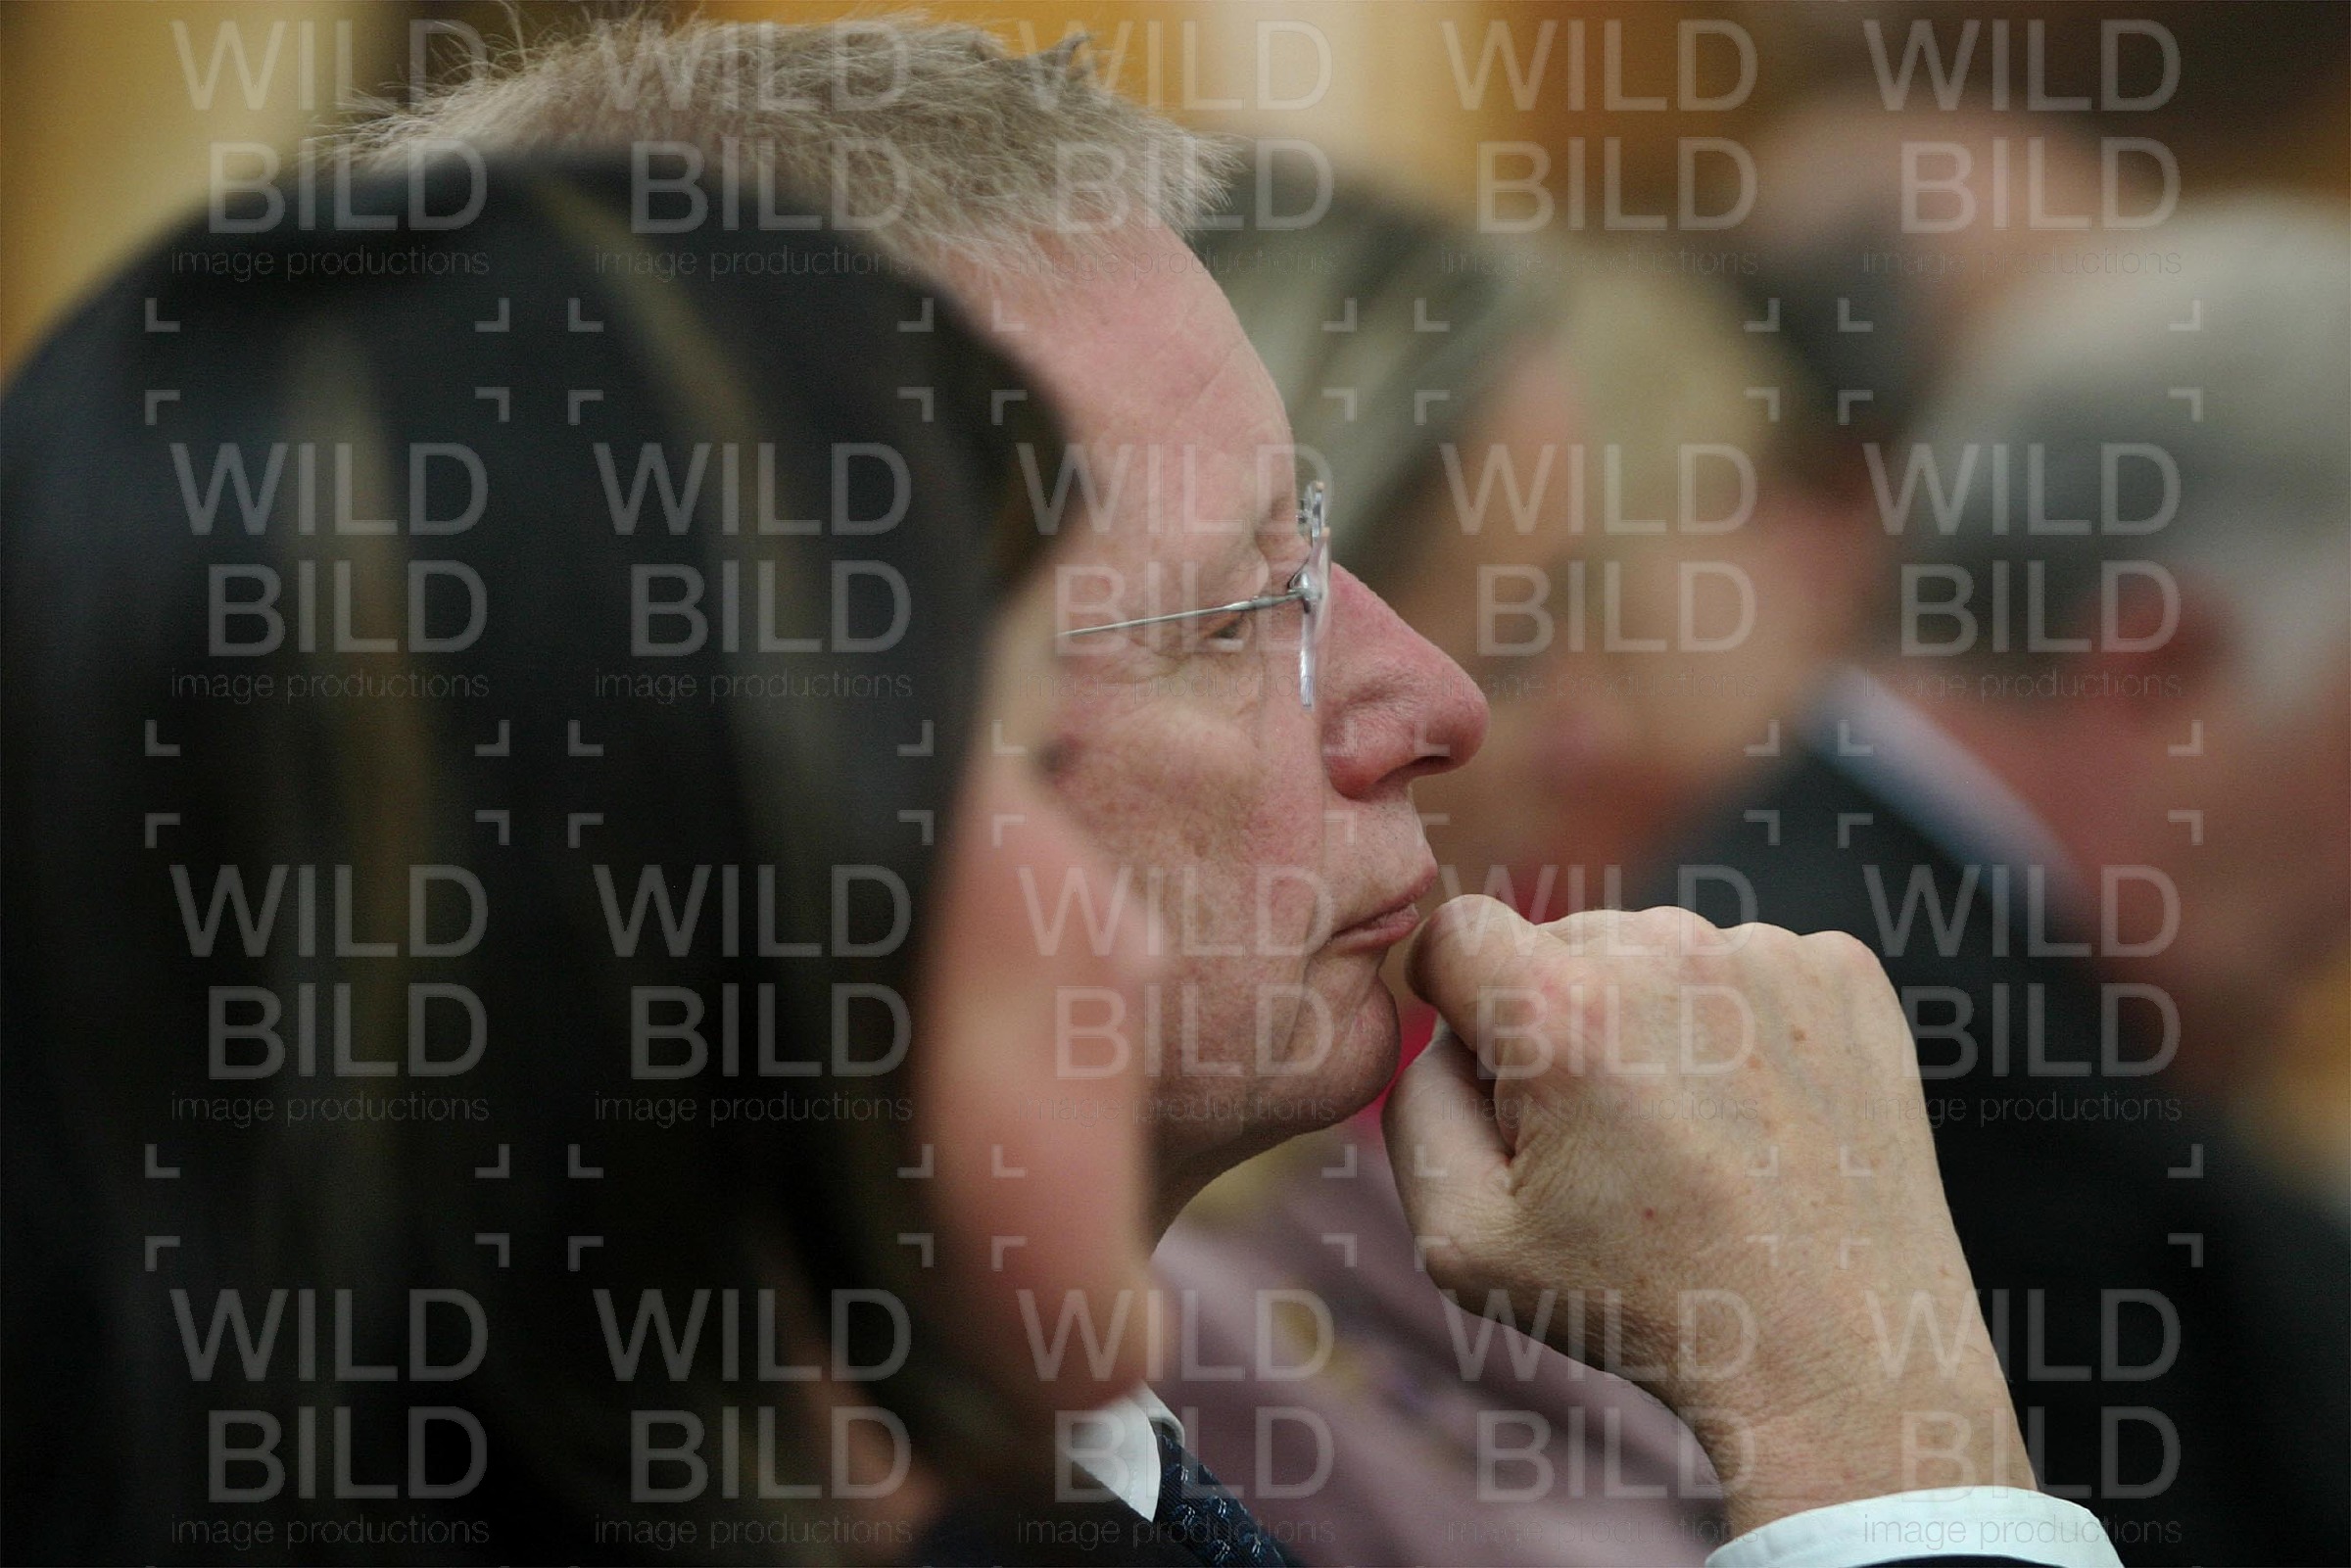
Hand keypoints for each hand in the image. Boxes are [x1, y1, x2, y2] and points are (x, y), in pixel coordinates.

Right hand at [1384, 896, 2031, 1534]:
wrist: (1836, 1355)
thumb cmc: (1647, 1302)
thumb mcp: (1463, 1239)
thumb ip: (1411, 1106)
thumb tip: (1444, 1029)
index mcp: (1562, 1011)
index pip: (1457, 928)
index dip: (1456, 999)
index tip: (1494, 1069)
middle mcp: (1668, 954)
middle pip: (1560, 941)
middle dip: (1558, 1021)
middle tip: (1607, 1137)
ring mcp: (1769, 956)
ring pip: (1655, 951)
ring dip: (1652, 1019)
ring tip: (1691, 1132)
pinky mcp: (1843, 972)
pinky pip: (1744, 965)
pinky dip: (1738, 1023)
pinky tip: (1752, 1113)